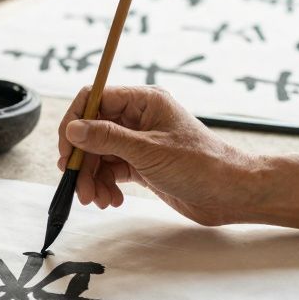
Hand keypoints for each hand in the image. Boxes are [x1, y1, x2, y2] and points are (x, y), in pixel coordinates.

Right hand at [57, 85, 258, 225]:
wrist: (231, 194)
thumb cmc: (201, 165)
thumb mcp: (148, 151)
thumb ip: (108, 138)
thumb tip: (73, 129)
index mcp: (143, 101)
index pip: (94, 100)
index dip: (74, 123)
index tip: (67, 151)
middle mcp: (139, 118)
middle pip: (93, 131)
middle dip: (83, 160)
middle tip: (79, 186)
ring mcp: (140, 142)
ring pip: (100, 155)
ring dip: (93, 178)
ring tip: (97, 200)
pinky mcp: (143, 165)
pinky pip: (112, 171)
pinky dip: (106, 185)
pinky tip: (111, 199)